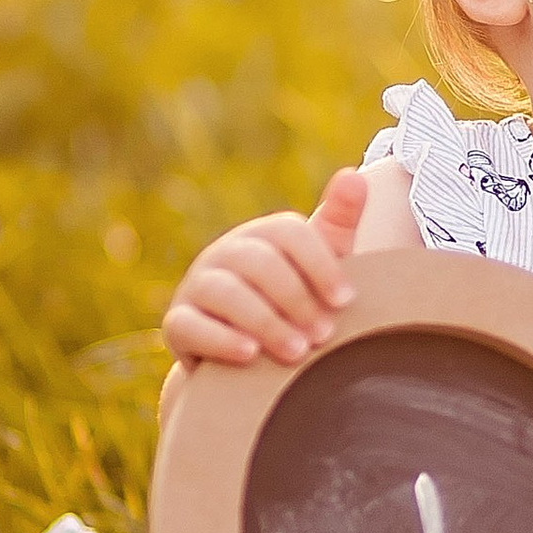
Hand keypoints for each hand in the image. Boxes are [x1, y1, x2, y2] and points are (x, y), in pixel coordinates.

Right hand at [162, 168, 366, 367]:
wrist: (247, 356)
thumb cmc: (293, 301)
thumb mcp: (321, 263)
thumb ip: (340, 222)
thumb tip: (354, 177)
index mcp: (264, 235)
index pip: (290, 234)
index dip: (320, 265)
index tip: (345, 300)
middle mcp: (226, 252)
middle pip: (259, 262)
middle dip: (295, 299)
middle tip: (324, 334)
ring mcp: (198, 285)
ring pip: (225, 293)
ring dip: (265, 321)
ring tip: (297, 352)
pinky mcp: (177, 323)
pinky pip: (190, 325)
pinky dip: (220, 340)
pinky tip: (250, 355)